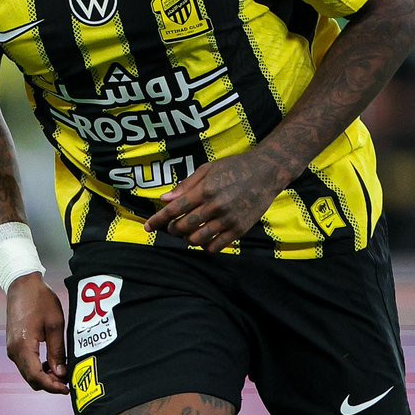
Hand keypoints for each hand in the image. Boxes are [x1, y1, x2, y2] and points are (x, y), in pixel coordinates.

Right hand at [5, 272, 67, 393]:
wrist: (22, 284)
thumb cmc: (40, 300)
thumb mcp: (55, 325)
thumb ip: (57, 351)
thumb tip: (61, 374)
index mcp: (23, 346)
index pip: (36, 376)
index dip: (52, 386)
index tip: (67, 388)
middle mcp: (13, 350)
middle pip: (30, 378)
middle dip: (49, 384)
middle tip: (68, 382)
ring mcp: (11, 347)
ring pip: (28, 372)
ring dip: (44, 376)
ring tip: (62, 371)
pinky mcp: (13, 344)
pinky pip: (25, 364)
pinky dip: (38, 368)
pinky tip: (51, 362)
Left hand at [144, 151, 285, 252]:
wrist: (266, 172)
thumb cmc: (234, 167)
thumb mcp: (207, 169)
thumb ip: (185, 186)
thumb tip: (164, 199)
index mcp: (204, 190)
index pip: (174, 209)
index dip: (158, 220)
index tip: (147, 227)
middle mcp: (215, 206)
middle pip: (183, 226)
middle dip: (172, 229)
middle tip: (172, 226)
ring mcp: (228, 220)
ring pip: (197, 239)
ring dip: (188, 238)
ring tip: (188, 232)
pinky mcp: (240, 229)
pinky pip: (216, 246)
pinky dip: (205, 246)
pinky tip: (204, 239)